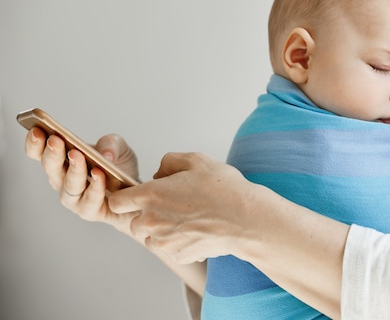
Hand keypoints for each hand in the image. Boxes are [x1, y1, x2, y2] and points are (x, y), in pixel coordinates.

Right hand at [24, 127, 139, 230]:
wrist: (136, 192)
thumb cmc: (120, 168)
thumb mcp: (119, 147)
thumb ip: (111, 143)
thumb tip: (104, 153)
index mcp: (62, 161)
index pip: (39, 153)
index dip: (34, 143)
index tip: (36, 130)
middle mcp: (63, 180)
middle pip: (51, 168)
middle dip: (52, 153)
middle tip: (54, 140)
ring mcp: (75, 198)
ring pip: (68, 186)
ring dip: (73, 170)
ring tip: (77, 155)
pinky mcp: (90, 211)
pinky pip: (89, 200)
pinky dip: (94, 187)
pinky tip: (98, 174)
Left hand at [109, 152, 253, 264]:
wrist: (245, 219)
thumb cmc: (223, 189)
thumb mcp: (196, 160)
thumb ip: (169, 161)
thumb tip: (159, 174)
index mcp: (150, 195)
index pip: (116, 201)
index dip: (126, 198)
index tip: (138, 196)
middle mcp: (151, 221)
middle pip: (133, 222)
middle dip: (147, 215)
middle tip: (173, 206)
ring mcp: (163, 242)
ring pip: (150, 238)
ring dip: (161, 230)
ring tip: (187, 219)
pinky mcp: (177, 256)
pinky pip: (170, 249)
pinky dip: (178, 242)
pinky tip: (197, 230)